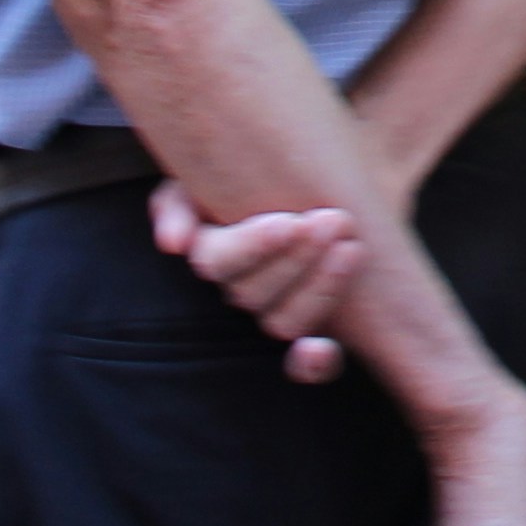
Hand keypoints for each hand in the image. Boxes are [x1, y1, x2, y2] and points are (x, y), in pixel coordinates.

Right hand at [149, 178, 365, 385]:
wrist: (333, 161)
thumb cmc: (263, 164)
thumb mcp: (212, 172)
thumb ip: (179, 203)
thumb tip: (174, 244)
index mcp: (216, 252)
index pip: (219, 261)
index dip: (252, 246)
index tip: (290, 221)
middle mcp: (242, 288)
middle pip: (256, 292)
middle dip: (298, 258)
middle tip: (335, 220)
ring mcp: (275, 308)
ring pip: (285, 321)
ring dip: (319, 291)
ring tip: (351, 246)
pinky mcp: (311, 321)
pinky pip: (303, 362)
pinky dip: (313, 364)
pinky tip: (322, 351)